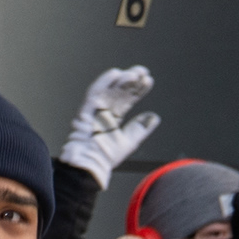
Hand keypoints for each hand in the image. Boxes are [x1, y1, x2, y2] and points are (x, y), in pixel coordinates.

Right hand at [60, 65, 159, 179]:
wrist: (88, 166)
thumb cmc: (104, 158)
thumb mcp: (129, 142)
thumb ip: (140, 128)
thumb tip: (153, 117)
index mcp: (112, 120)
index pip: (127, 100)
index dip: (137, 90)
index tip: (148, 81)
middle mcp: (103, 113)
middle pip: (118, 93)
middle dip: (130, 82)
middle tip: (142, 72)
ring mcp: (93, 112)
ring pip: (108, 91)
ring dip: (120, 80)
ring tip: (134, 73)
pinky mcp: (85, 112)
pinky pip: (94, 94)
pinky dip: (103, 83)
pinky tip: (115, 74)